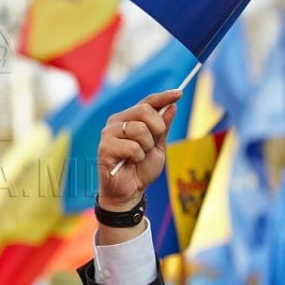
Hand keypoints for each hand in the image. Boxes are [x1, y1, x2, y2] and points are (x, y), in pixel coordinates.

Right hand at [96, 90, 179, 244]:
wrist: (130, 192)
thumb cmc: (141, 169)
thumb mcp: (158, 147)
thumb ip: (163, 127)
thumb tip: (172, 106)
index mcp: (129, 119)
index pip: (147, 102)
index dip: (163, 97)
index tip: (179, 93)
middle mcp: (116, 122)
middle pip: (144, 110)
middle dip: (157, 128)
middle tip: (153, 144)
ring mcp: (108, 134)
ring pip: (138, 129)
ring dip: (146, 147)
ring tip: (138, 157)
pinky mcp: (104, 148)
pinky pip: (132, 146)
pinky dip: (137, 157)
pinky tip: (129, 163)